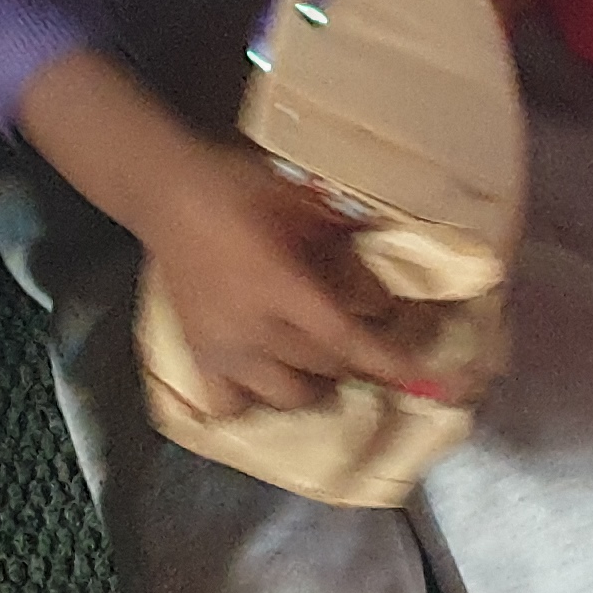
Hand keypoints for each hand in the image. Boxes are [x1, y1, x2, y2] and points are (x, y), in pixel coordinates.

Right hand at [142, 148, 429, 416]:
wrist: (166, 192)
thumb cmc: (240, 187)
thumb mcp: (300, 205)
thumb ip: (341, 249)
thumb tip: (380, 295)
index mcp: (279, 287)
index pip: (345, 339)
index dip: (388, 362)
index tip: (426, 378)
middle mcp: (252, 330)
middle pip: (326, 368)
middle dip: (358, 357)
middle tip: (370, 336)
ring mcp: (221, 350)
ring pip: (287, 396)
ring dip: (316, 382)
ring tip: (321, 359)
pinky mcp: (197, 357)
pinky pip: (231, 405)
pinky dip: (256, 400)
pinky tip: (267, 377)